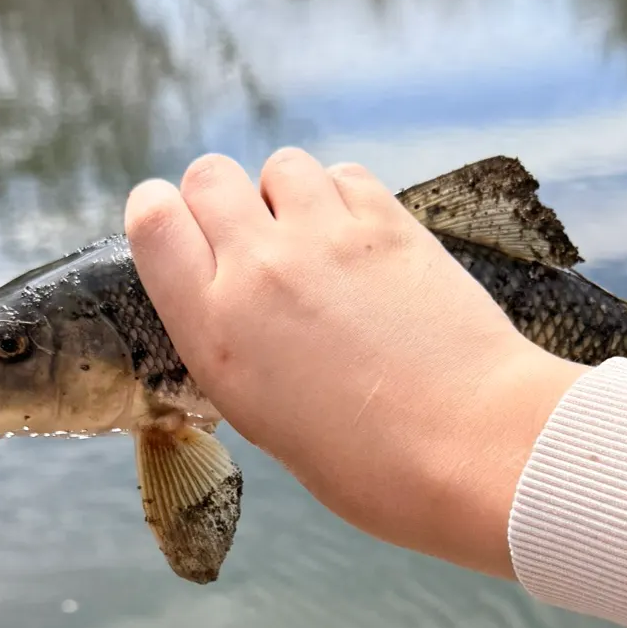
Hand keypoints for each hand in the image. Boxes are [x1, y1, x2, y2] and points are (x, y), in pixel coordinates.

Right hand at [123, 148, 585, 576]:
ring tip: (318, 242)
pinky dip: (345, 197)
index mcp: (215, 329)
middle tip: (257, 241)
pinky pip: (345, 174)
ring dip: (290, 194)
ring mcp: (327, 237)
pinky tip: (363, 241)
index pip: (151, 218)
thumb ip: (232, 341)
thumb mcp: (263, 417)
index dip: (164, 216)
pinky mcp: (390, 223)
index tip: (186, 234)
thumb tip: (232, 297)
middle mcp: (261, 268)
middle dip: (225, 199)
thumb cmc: (371, 463)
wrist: (474, 446)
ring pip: (282, 164)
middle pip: (209, 175)